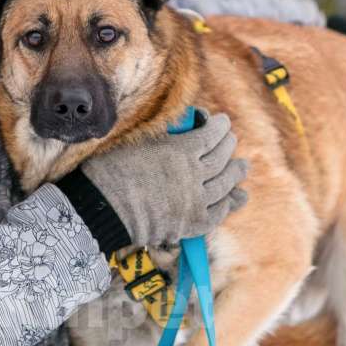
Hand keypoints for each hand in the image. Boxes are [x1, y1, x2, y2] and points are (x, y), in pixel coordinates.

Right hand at [80, 111, 247, 246]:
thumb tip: (185, 125)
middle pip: (222, 158)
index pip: (212, 134)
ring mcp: (195, 200)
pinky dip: (229, 203)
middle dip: (229, 145)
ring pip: (225, 184)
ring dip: (236, 173)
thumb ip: (168, 133)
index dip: (220, 126)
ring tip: (242, 167)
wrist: (103, 208)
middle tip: (231, 140)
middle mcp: (194, 174)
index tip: (223, 121)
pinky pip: (218, 212)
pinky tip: (234, 197)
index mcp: (182, 150)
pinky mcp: (192, 223)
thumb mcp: (141, 140)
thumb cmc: (113, 169)